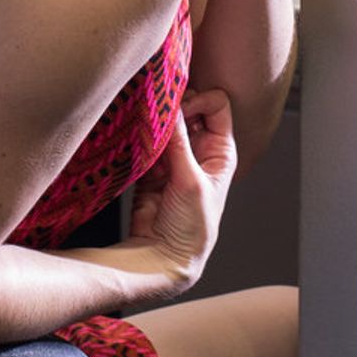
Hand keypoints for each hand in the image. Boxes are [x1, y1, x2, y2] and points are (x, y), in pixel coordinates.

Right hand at [126, 88, 236, 292]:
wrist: (164, 256)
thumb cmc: (191, 226)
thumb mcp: (190, 180)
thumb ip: (178, 141)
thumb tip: (168, 104)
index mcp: (220, 150)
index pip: (216, 103)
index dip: (198, 100)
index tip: (180, 111)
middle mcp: (199, 149)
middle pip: (188, 108)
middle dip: (173, 107)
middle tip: (158, 113)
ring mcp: (174, 157)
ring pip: (165, 123)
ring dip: (154, 123)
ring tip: (144, 128)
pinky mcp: (152, 167)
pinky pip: (146, 140)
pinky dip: (140, 137)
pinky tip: (135, 142)